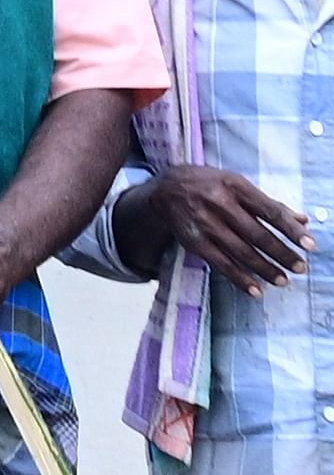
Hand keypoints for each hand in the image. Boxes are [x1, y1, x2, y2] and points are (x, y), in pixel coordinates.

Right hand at [141, 162, 314, 292]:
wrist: (164, 190)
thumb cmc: (209, 186)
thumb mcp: (236, 185)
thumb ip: (268, 203)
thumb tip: (302, 220)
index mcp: (234, 185)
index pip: (269, 210)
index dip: (291, 229)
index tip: (310, 245)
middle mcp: (218, 202)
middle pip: (257, 233)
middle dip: (281, 253)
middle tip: (300, 267)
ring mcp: (204, 222)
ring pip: (241, 251)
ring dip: (265, 269)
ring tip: (283, 280)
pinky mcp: (194, 241)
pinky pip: (221, 263)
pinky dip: (240, 278)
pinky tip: (256, 289)